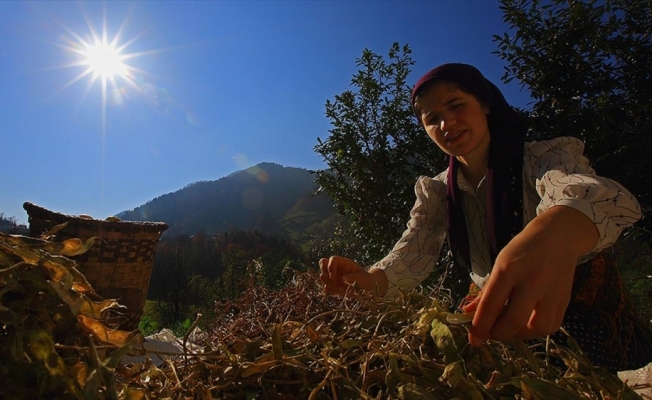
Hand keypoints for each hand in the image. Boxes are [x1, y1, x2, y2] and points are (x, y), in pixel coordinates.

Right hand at [319, 256, 387, 295]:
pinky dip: (331, 291)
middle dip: (325, 273)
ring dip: (329, 284)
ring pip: (323, 276)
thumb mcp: (363, 277)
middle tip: (333, 281)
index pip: (332, 259)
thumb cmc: (367, 279)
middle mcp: (337, 268)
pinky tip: (339, 293)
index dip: (330, 267)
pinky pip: (326, 287)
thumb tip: (343, 278)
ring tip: (341, 289)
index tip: (335, 278)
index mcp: (344, 263)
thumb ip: (354, 277)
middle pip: (322, 263)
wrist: (369, 288)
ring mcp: (334, 276)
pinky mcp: (334, 286)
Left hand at [467, 205, 597, 345]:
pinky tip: (527, 324)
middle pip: (513, 321)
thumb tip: (468, 314)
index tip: (474, 340)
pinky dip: (535, 331)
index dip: (480, 326)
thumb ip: (486, 292)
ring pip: (535, 329)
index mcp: (508, 270)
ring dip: (518, 335)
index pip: (491, 305)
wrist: (557, 237)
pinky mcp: (565, 299)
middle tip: (490, 333)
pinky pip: (551, 327)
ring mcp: (551, 291)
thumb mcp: (499, 264)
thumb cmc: (522, 251)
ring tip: (509, 328)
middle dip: (497, 334)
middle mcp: (531, 281)